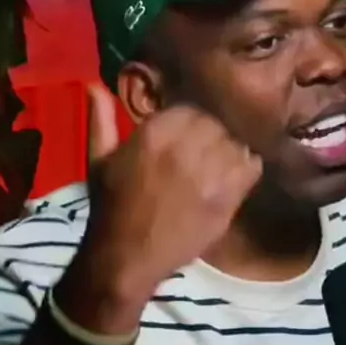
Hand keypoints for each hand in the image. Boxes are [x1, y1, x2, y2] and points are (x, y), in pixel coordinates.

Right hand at [59, 86, 261, 333]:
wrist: (125, 258)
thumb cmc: (110, 209)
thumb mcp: (99, 160)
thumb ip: (101, 120)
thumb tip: (95, 85)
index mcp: (154, 133)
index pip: (191, 110)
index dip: (192, 123)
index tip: (187, 139)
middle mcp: (184, 148)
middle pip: (216, 126)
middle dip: (211, 137)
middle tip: (204, 156)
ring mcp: (208, 174)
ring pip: (235, 145)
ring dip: (229, 154)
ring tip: (218, 168)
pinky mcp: (226, 200)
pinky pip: (250, 169)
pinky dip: (245, 170)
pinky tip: (233, 180)